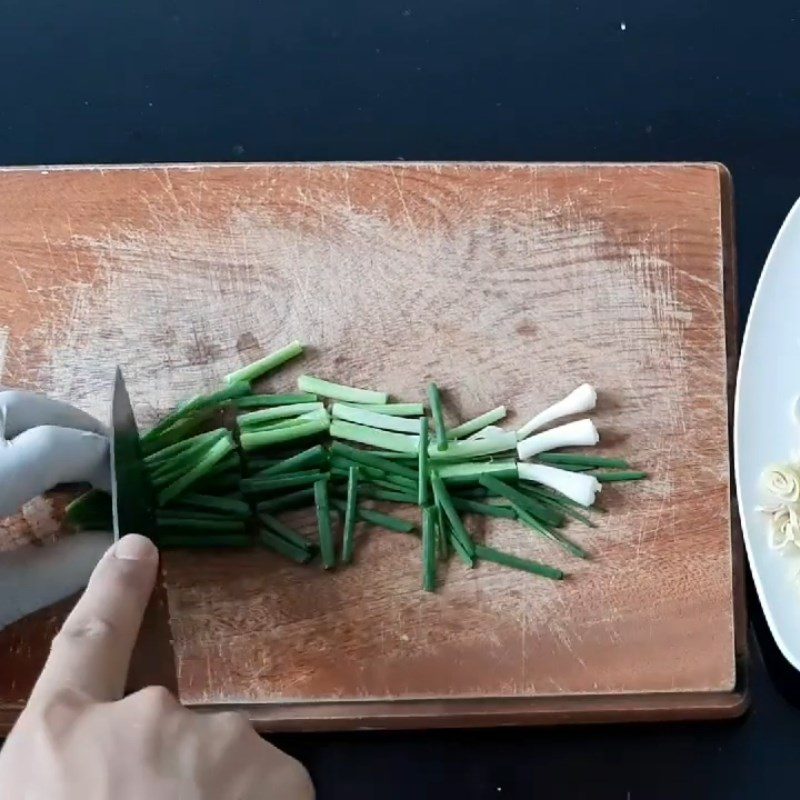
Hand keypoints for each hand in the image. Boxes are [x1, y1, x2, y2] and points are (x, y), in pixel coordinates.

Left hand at [0, 390, 111, 627]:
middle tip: (98, 462)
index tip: (122, 485)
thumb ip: (58, 569)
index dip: (100, 458)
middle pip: (23, 406)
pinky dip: (3, 432)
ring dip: (34, 422)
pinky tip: (9, 464)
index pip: (57, 445)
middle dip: (72, 426)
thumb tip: (119, 544)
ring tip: (56, 459)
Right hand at [0, 534, 313, 799]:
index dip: (114, 589)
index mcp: (61, 739)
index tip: (139, 545)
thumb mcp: (40, 795)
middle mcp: (141, 719)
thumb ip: (68, 777)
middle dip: (165, 779)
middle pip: (164, 730)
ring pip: (218, 768)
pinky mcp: (276, 772)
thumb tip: (93, 775)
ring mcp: (213, 741)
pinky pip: (264, 790)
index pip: (87, 639)